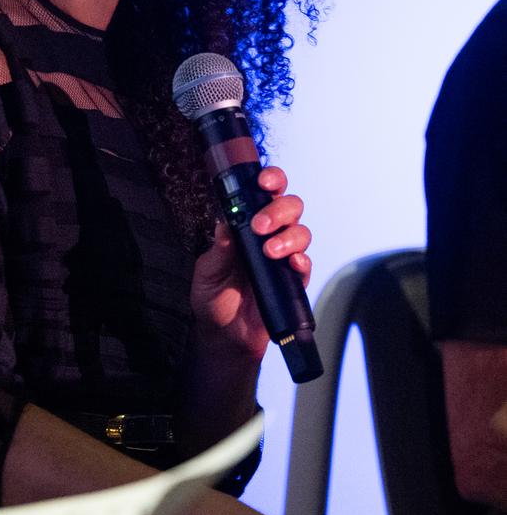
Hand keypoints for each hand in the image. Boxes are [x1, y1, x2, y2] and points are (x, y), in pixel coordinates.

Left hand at [190, 165, 311, 358]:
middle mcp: (268, 237)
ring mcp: (282, 258)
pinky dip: (302, 261)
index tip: (264, 181)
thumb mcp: (208, 270)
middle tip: (260, 226)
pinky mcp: (293, 281)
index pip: (264, 194)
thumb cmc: (213, 296)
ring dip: (289, 237)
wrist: (224, 334)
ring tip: (270, 251)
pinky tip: (292, 264)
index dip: (270, 180)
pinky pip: (306, 265)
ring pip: (301, 232)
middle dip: (278, 210)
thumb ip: (219, 249)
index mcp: (246, 226)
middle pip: (290, 207)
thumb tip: (226, 222)